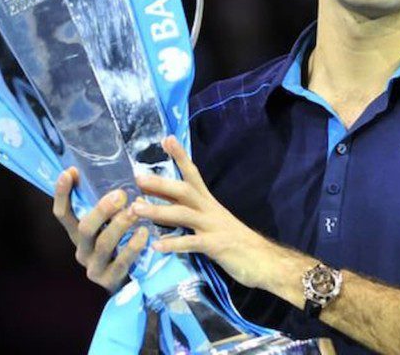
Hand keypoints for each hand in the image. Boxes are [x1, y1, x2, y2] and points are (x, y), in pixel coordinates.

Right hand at [52, 167, 149, 293]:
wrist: (129, 283)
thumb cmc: (120, 244)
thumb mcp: (110, 224)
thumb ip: (109, 206)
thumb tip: (118, 172)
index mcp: (77, 233)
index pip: (62, 213)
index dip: (63, 193)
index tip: (70, 172)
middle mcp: (82, 249)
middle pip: (85, 228)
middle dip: (101, 210)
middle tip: (120, 195)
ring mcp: (94, 267)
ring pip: (103, 244)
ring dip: (119, 225)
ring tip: (135, 211)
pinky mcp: (110, 280)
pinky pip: (121, 262)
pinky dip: (132, 246)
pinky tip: (143, 233)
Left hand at [132, 136, 276, 289]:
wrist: (263, 260)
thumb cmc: (235, 241)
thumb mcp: (211, 221)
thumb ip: (190, 211)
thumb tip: (164, 201)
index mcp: (209, 202)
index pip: (193, 174)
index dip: (181, 156)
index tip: (166, 139)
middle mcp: (210, 210)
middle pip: (184, 190)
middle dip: (161, 183)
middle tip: (138, 178)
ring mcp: (213, 227)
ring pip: (183, 214)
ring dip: (158, 211)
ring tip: (136, 209)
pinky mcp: (215, 246)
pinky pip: (192, 242)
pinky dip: (174, 243)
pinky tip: (156, 245)